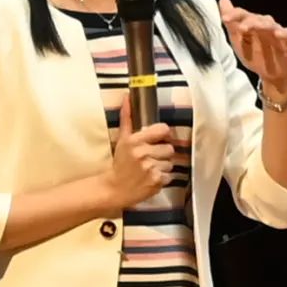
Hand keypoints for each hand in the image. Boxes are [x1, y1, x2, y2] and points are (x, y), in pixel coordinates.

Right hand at [104, 94, 173, 208]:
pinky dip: (163, 178)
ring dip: (163, 166)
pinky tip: (152, 178)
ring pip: (171, 163)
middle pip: (169, 148)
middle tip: (153, 157)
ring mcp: (150, 168)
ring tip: (152, 168)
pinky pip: (170, 176)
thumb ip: (127, 118)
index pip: (163, 130)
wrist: (115, 188)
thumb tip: (127, 97)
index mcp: (135, 141)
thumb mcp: (122, 139)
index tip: (159, 139)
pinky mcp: (156, 181)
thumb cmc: (120, 163)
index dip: (163, 135)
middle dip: (163, 153)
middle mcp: (143, 154)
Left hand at [218, 0, 286, 97]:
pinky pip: (285, 34)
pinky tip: (276, 34)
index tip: (224, 18)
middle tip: (239, 27)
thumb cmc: (254, 54)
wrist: (270, 73)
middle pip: (255, 18)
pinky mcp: (286, 41)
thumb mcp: (238, 41)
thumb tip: (223, 0)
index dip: (233, 15)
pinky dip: (282, 33)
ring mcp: (275, 31)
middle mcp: (263, 24)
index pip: (242, 14)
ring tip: (249, 28)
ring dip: (259, 25)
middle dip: (247, 21)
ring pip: (268, 24)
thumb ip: (231, 23)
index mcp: (250, 22)